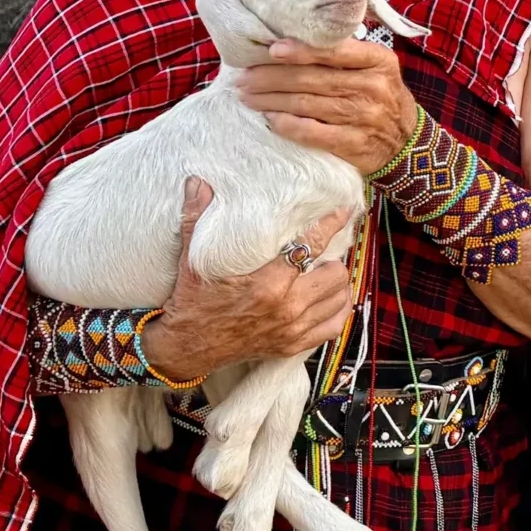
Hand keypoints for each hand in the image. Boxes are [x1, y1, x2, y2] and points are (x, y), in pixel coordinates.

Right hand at [144, 179, 355, 382]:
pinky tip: (330, 299)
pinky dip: (337, 311)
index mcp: (266, 283)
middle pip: (335, 273)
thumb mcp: (192, 260)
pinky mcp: (293, 345)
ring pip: (340, 299)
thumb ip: (197, 219)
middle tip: (323, 252)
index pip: (311, 246)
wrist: (186, 348)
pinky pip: (334, 327)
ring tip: (326, 272)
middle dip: (333, 259)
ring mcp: (292, 329)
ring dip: (338, 284)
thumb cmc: (192, 302)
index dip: (331, 224)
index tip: (344, 210)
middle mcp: (286, 307)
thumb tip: (197, 182)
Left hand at [237, 37, 420, 174]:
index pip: (336, 51)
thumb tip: (289, 42)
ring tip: (247, 96)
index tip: (272, 49)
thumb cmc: (381, 97)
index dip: (302, 50)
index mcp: (378, 61)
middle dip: (272, 78)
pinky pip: (313, 132)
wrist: (407, 143)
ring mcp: (365, 117)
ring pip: (307, 104)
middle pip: (313, 79)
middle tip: (243, 77)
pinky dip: (287, 125)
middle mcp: (373, 87)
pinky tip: (270, 118)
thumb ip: (345, 53)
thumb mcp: (376, 68)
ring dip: (271, 100)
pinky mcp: (355, 143)